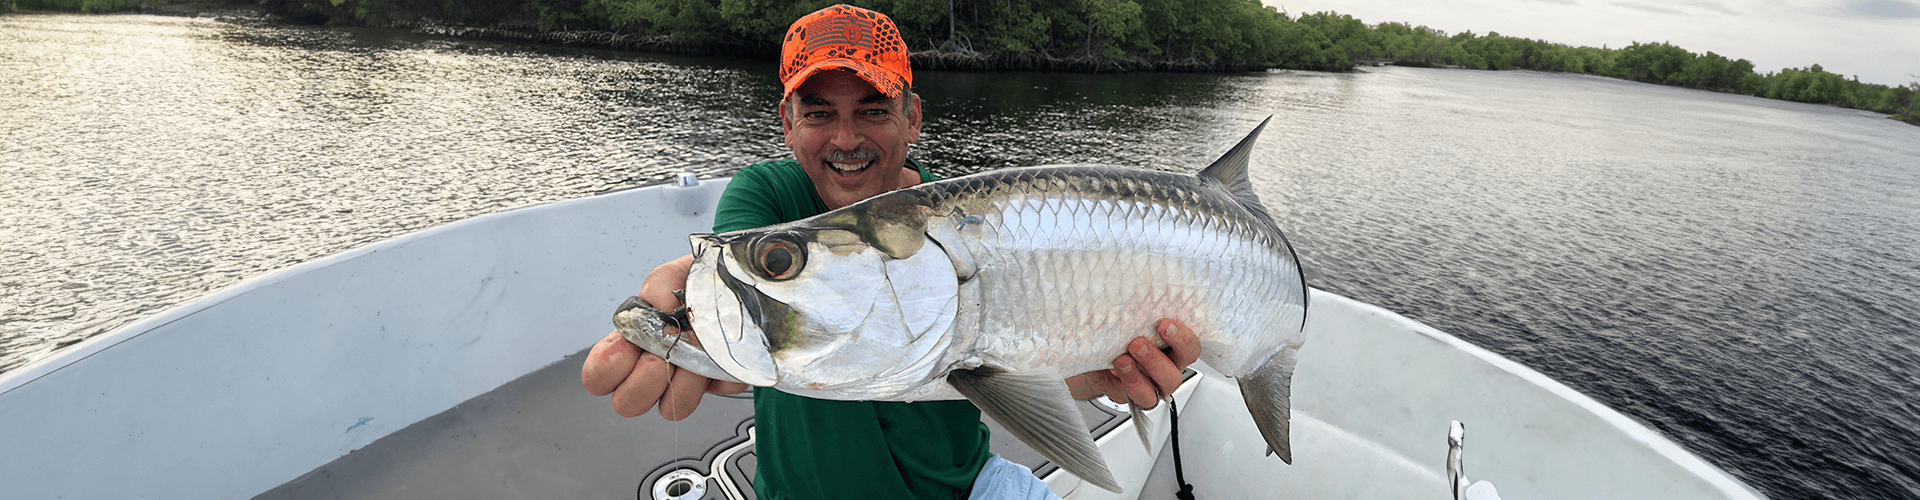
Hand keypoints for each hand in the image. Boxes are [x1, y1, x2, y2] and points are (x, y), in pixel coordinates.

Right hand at [582, 255, 748, 419]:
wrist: (737, 285)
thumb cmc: (695, 282)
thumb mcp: (671, 275)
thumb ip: (659, 286)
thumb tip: (661, 307)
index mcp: (630, 344)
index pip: (597, 378)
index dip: (606, 369)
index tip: (630, 346)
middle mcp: (653, 369)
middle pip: (626, 404)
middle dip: (646, 379)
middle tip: (664, 353)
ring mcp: (684, 381)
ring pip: (671, 408)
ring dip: (687, 377)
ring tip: (700, 347)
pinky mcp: (718, 383)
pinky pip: (718, 389)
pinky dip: (723, 366)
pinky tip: (725, 346)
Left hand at [1068, 319, 1201, 408]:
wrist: (1099, 350)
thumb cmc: (1125, 332)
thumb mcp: (1133, 320)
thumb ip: (1137, 313)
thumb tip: (1130, 296)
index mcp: (1174, 352)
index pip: (1190, 349)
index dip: (1182, 339)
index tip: (1165, 324)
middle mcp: (1163, 373)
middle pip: (1173, 375)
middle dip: (1156, 359)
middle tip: (1138, 343)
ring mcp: (1146, 388)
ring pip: (1151, 394)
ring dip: (1136, 377)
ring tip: (1121, 360)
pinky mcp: (1124, 396)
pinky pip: (1122, 397)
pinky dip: (1111, 381)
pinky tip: (1104, 368)